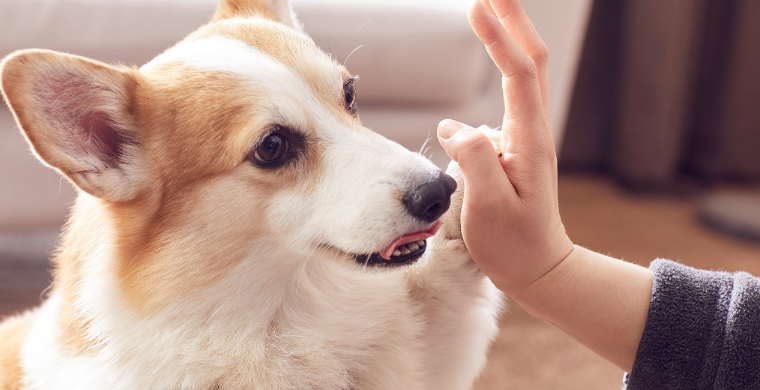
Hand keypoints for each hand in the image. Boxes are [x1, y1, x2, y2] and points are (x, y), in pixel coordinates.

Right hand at [437, 0, 573, 298]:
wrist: (537, 265)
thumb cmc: (513, 242)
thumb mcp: (490, 207)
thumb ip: (475, 161)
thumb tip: (456, 125)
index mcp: (530, 140)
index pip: (518, 75)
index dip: (498, 39)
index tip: (476, 5)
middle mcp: (532, 130)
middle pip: (530, 60)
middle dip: (513, 19)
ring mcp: (524, 135)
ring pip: (522, 73)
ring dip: (508, 34)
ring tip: (486, 5)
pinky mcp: (512, 144)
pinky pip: (507, 94)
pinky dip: (500, 62)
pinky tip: (489, 52)